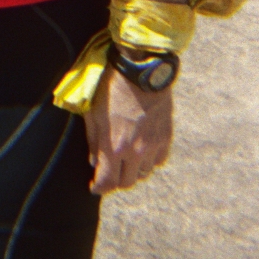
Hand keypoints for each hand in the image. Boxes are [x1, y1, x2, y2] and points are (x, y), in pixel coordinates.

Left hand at [84, 65, 172, 193]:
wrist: (141, 71)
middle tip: (110, 170)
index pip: (107, 182)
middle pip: (127, 182)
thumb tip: (94, 161)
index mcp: (114, 146)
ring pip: (144, 173)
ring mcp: (152, 146)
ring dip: (133, 170)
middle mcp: (135, 152)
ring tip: (126, 159)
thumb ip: (93, 140)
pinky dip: (149, 160)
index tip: (95, 186)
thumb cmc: (112, 87)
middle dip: (116, 180)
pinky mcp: (165, 137)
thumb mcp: (93, 111)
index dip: (99, 187)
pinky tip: (142, 150)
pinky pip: (158, 161)